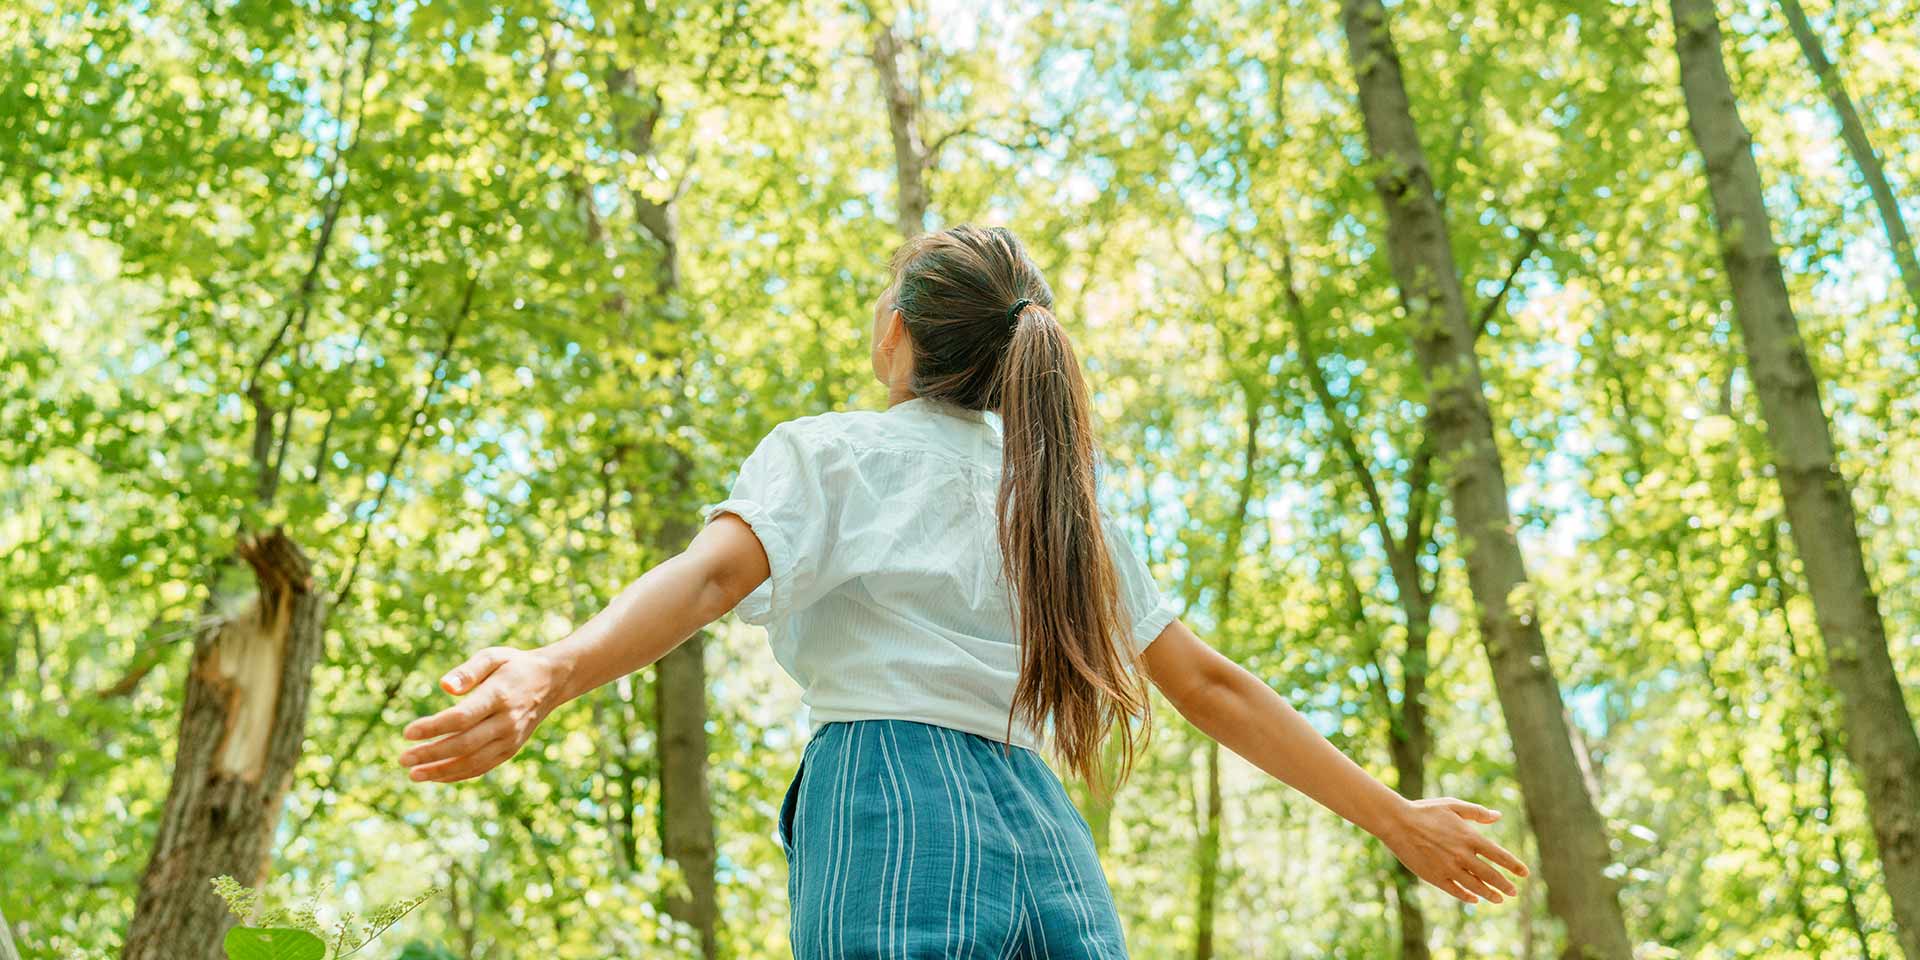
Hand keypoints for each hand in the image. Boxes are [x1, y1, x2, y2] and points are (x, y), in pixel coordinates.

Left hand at [399, 646, 569, 782]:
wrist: (551, 681)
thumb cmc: (512, 665)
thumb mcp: (492, 656)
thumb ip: (467, 670)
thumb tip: (443, 686)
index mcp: (499, 696)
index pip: (462, 717)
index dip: (433, 727)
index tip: (408, 732)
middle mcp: (507, 721)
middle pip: (464, 744)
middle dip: (431, 754)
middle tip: (403, 759)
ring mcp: (510, 739)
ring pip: (472, 762)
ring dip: (441, 771)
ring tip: (414, 774)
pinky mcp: (510, 750)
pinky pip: (482, 767)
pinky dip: (458, 774)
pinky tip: (436, 775)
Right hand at [1375, 797, 1529, 904]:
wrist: (1397, 823)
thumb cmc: (1425, 811)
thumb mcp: (1453, 805)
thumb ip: (1477, 812)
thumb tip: (1498, 816)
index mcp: (1470, 837)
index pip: (1500, 856)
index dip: (1514, 866)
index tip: (1525, 874)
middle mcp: (1462, 855)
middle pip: (1491, 875)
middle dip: (1505, 885)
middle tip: (1514, 892)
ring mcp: (1449, 868)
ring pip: (1476, 887)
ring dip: (1490, 894)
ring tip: (1499, 899)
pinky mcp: (1435, 877)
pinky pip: (1456, 891)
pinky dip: (1467, 897)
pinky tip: (1474, 899)